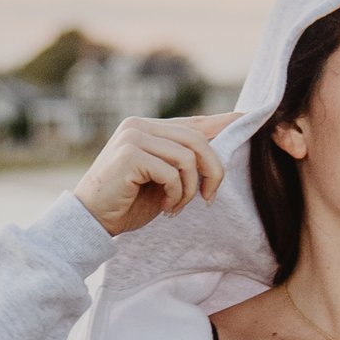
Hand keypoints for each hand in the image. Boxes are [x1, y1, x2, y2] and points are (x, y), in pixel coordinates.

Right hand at [74, 112, 228, 237]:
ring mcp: (133, 136)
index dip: (224, 122)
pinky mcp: (130, 154)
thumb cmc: (127, 203)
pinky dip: (175, 194)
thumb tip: (219, 150)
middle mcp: (140, 125)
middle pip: (198, 140)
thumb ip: (182, 161)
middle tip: (207, 198)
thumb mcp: (162, 179)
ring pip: (188, 157)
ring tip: (175, 207)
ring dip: (189, 189)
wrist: (91, 220)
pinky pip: (172, 172)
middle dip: (212, 171)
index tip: (248, 119)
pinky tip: (163, 207)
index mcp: (148, 127)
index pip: (194, 122)